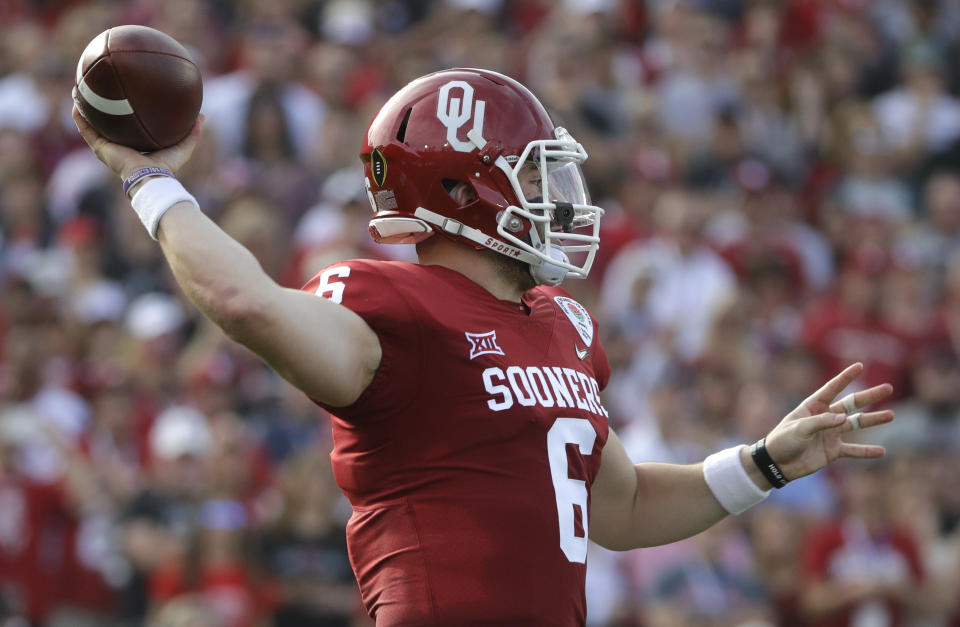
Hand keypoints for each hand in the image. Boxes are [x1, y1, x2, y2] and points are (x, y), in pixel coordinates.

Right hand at [71, 104, 203, 180]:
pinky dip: (80, 117)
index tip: (124, 100)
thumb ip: (192, 132)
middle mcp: (119, 146)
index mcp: (136, 146)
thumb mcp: (183, 147)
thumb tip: (202, 116)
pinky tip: (76, 102)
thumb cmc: (166, 168)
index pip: (129, 129)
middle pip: (108, 125)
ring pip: (92, 125)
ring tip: (79, 92)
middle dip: (103, 110)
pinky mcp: (100, 148)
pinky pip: (86, 130)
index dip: (125, 116)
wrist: (150, 178)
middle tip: (100, 92)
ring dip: (85, 110)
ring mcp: (107, 148)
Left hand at [763, 363, 893, 482]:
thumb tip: (844, 418)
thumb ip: (821, 422)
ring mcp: (830, 434)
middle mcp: (825, 417)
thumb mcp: (799, 428)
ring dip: (873, 420)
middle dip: (869, 396)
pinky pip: (853, 450)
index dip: (845, 378)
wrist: (776, 464)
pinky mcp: (833, 451)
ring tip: (890, 415)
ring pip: (856, 424)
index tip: (859, 366)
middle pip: (851, 404)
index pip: (831, 389)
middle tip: (888, 388)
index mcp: (812, 407)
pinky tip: (882, 451)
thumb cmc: (782, 441)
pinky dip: (866, 451)